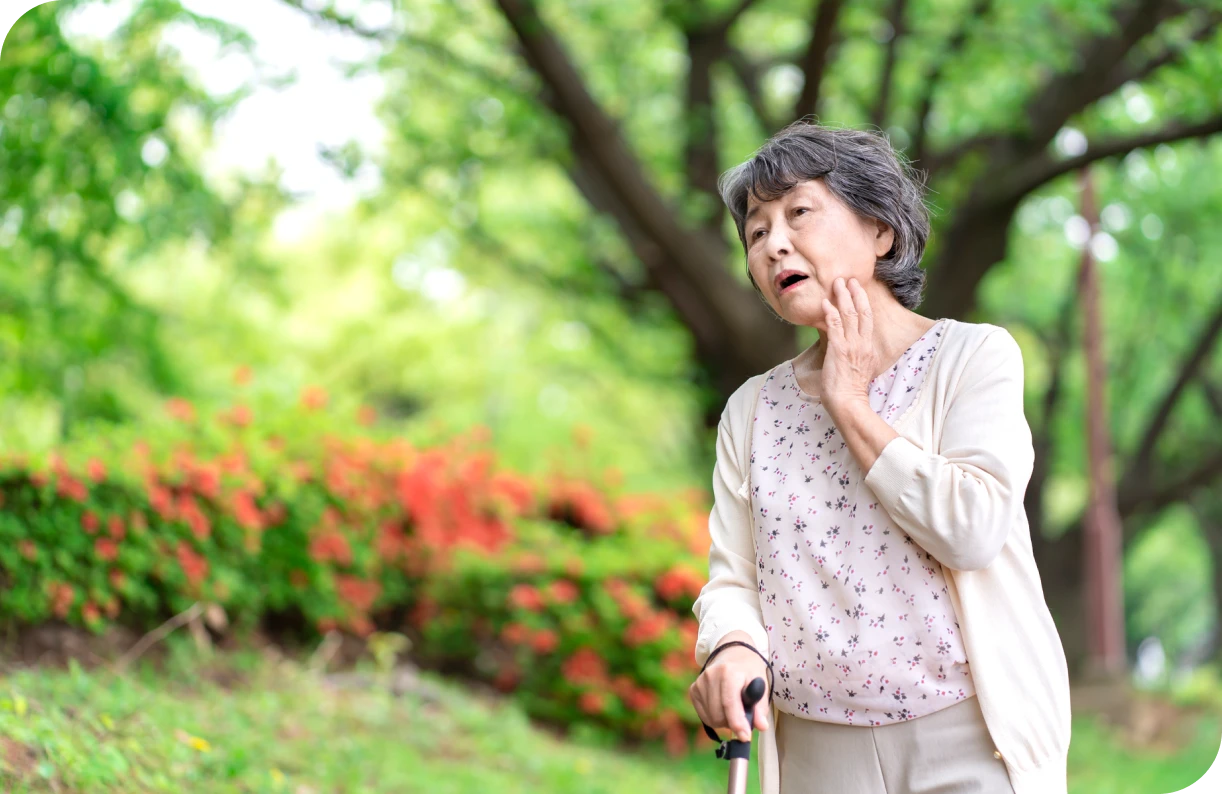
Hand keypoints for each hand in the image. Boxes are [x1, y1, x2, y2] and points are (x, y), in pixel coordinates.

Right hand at [688, 637, 770, 741]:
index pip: (729, 703)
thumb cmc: (748, 669)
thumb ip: (760, 706)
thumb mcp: (761, 682)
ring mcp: (700, 682)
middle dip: (732, 722)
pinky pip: (704, 716)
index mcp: (729, 672)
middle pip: (719, 715)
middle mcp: (710, 676)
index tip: (745, 737)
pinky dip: (715, 717)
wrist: (732, 652)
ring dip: (724, 721)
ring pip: (711, 718)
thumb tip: (761, 726)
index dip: (737, 723)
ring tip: (734, 708)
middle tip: (743, 715)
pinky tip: (723, 706)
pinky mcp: (693, 689)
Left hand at [820, 277, 878, 417]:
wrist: (848, 403)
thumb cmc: (850, 391)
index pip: (868, 319)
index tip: (858, 289)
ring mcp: (851, 346)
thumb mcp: (859, 368)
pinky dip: (831, 313)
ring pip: (849, 315)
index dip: (863, 302)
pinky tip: (826, 302)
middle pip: (862, 312)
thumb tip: (849, 348)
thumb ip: (857, 355)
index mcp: (868, 348)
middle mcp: (862, 344)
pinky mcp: (839, 350)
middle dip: (855, 293)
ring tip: (837, 283)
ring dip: (843, 297)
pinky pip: (835, 326)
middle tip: (849, 279)